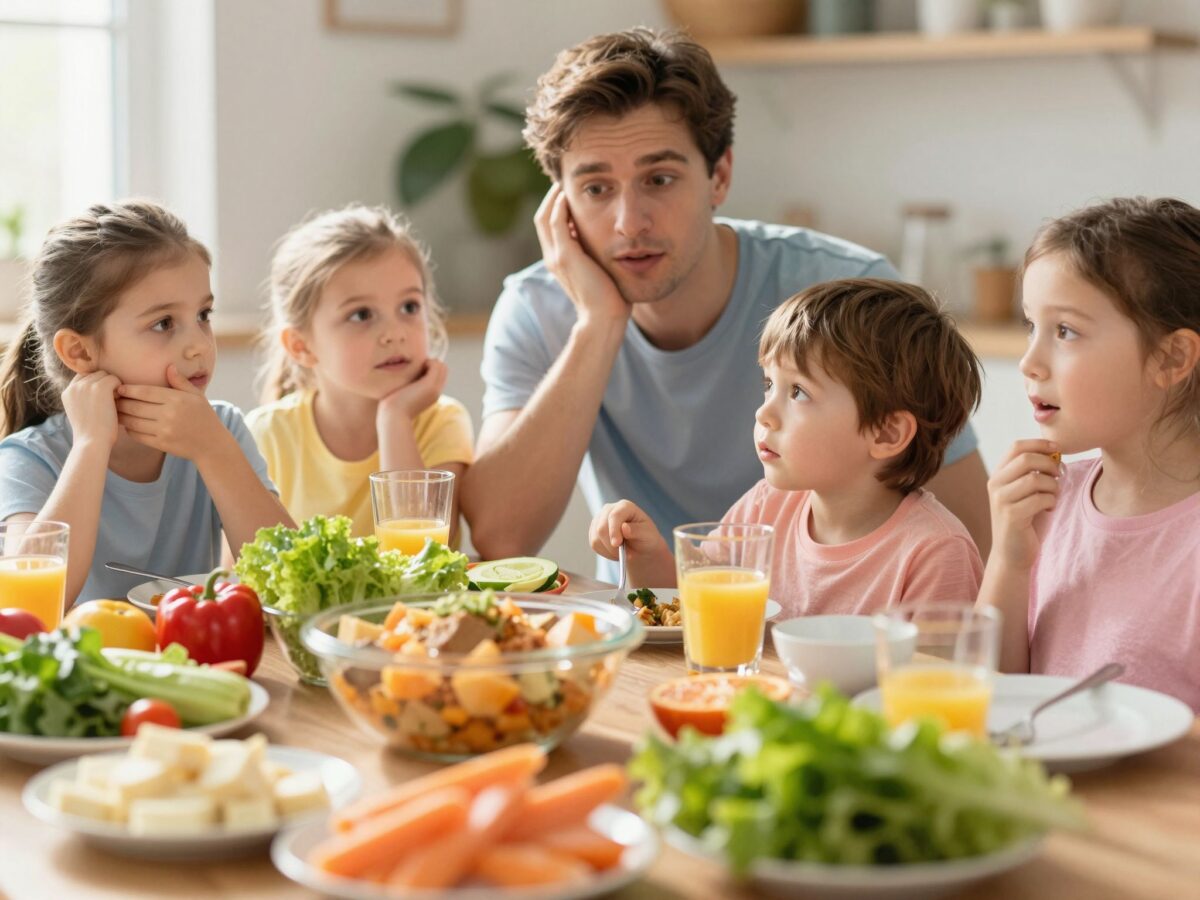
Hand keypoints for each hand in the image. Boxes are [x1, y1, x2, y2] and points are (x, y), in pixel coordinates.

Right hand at [61, 371, 121, 448]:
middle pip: (96, 374)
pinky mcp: (100, 387)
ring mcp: (86, 385)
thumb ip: (85, 398)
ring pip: (105, 375)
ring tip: (113, 403)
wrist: (92, 442)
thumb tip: (102, 388)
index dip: (95, 384)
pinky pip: (115, 379)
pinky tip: (118, 402)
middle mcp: (74, 386)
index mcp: (67, 392)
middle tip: (110, 402)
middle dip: (105, 385)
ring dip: (113, 386)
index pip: (83, 377)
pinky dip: (120, 389)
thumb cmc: (92, 433)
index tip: (102, 399)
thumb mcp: (82, 412)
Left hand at [115, 365, 223, 460]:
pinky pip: (138, 435)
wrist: (212, 444)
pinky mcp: (161, 444)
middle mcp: (169, 414)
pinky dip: (129, 430)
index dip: (129, 390)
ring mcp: (164, 430)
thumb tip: (169, 367)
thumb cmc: (204, 417)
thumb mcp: (197, 396)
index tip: (119, 388)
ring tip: (115, 412)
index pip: (145, 392)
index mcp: (177, 399)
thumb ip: (180, 382)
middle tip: (112, 400)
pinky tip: (128, 425)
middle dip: (120, 403)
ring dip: (121, 417)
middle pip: (135, 406)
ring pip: (133, 421)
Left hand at [376, 358, 446, 428]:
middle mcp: (436, 391)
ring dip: (430, 362)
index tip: (415, 370)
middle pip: (443, 369)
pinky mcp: (430, 384)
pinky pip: (437, 365)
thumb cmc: (394, 405)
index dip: (429, 368)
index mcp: (431, 394)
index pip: (439, 375)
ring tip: (416, 367)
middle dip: (431, 363)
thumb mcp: (404, 393)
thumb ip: (409, 385)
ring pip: (441, 366)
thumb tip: (407, 373)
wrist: (394, 415)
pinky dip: (428, 361)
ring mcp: (435, 388)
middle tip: (415, 367)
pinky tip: (415, 367)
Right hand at [535, 184, 629, 327]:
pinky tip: (569, 193)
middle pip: (542, 218)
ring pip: (545, 217)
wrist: (604, 318)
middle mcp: (553, 257)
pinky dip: (559, 205)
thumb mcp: (603, 270)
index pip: (549, 227)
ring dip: (554, 197)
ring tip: (566, 182)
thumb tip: (614, 242)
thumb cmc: (610, 299)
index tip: (571, 192)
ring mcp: (556, 256)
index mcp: (560, 261)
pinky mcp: (565, 255)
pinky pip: (556, 222)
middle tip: (565, 181)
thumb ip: (600, 255)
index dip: (556, 207)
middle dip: (552, 198)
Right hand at [589, 500, 666, 561]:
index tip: (616, 544)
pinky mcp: (594, 530)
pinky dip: (605, 552)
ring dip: (609, 550)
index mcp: (625, 506)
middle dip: (612, 545)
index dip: (614, 530)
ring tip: (622, 552)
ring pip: (596, 538)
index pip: (614, 516)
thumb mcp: (647, 535)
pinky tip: (614, 551)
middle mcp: (609, 509)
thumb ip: (637, 530)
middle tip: (623, 555)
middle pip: (602, 528)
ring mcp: (599, 519)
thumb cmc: (646, 538)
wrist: (640, 546)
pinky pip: (594, 544)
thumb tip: (624, 528)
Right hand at [987, 439, 1060, 569]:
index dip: (1040, 444)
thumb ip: (1035, 472)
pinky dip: (1051, 502)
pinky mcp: (1011, 516)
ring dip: (1053, 487)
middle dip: (1050, 465)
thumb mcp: (1027, 492)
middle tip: (1059, 475)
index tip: (1057, 450)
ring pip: (1035, 479)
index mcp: (998, 475)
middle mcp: (995, 484)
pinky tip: (1049, 510)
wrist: (1012, 554)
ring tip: (1053, 497)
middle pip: (1026, 459)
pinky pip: (1040, 499)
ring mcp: (1001, 500)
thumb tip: (1056, 453)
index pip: (1016, 447)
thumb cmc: (1025, 520)